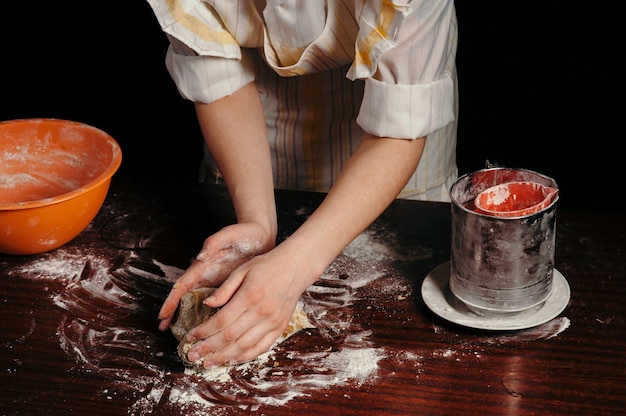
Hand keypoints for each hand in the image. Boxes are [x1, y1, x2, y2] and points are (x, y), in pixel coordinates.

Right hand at [158, 222, 274, 330]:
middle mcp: (208, 275)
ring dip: (191, 317)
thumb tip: (200, 255)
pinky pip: (218, 304)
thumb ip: (213, 242)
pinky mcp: (231, 286)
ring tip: (185, 334)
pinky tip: (211, 329)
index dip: (172, 301)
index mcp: (204, 265)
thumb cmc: (244, 233)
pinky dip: (211, 316)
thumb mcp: (229, 234)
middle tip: (165, 330)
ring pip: (200, 303)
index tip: (162, 316)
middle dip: (175, 313)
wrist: (262, 235)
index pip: (183, 286)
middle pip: (187, 297)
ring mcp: (218, 282)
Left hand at [182, 244, 313, 366]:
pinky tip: (232, 359)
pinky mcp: (280, 327)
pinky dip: (245, 356)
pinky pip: (261, 347)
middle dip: (208, 348)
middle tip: (192, 355)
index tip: (190, 337)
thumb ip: (224, 289)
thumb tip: (207, 304)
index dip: (203, 332)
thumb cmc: (267, 265)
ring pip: (244, 346)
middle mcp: (261, 312)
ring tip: (208, 362)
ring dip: (224, 356)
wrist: (295, 267)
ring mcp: (272, 322)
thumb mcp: (243, 270)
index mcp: (249, 296)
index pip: (221, 321)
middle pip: (229, 337)